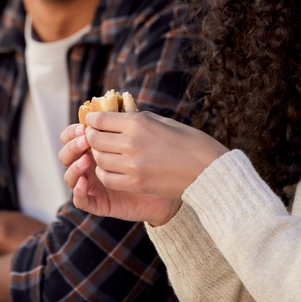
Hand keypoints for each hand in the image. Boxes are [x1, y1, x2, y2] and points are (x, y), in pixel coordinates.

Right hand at [60, 129, 179, 224]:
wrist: (180, 184)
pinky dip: (78, 191)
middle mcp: (91, 165)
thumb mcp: (142, 135)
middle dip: (72, 146)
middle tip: (84, 141)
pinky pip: (81, 200)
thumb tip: (111, 100)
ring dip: (74, 166)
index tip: (85, 125)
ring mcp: (94, 184)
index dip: (73, 131)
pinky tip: (84, 182)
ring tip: (86, 160)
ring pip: (69, 176)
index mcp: (97, 146)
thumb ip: (124, 122)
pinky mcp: (100, 203)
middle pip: (66, 154)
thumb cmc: (162, 156)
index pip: (73, 137)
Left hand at [64, 112, 227, 223]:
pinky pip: (108, 178)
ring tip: (105, 153)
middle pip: (95, 139)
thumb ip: (136, 120)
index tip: (93, 122)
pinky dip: (105, 173)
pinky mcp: (137, 183)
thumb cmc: (189, 141)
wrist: (209, 169)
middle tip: (95, 138)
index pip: (100, 120)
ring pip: (99, 159)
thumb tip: (115, 118)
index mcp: (138, 122)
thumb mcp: (162, 121)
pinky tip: (112, 169)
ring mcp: (133, 165)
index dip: (92, 121)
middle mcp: (132, 142)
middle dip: (92, 137)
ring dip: (99, 155)